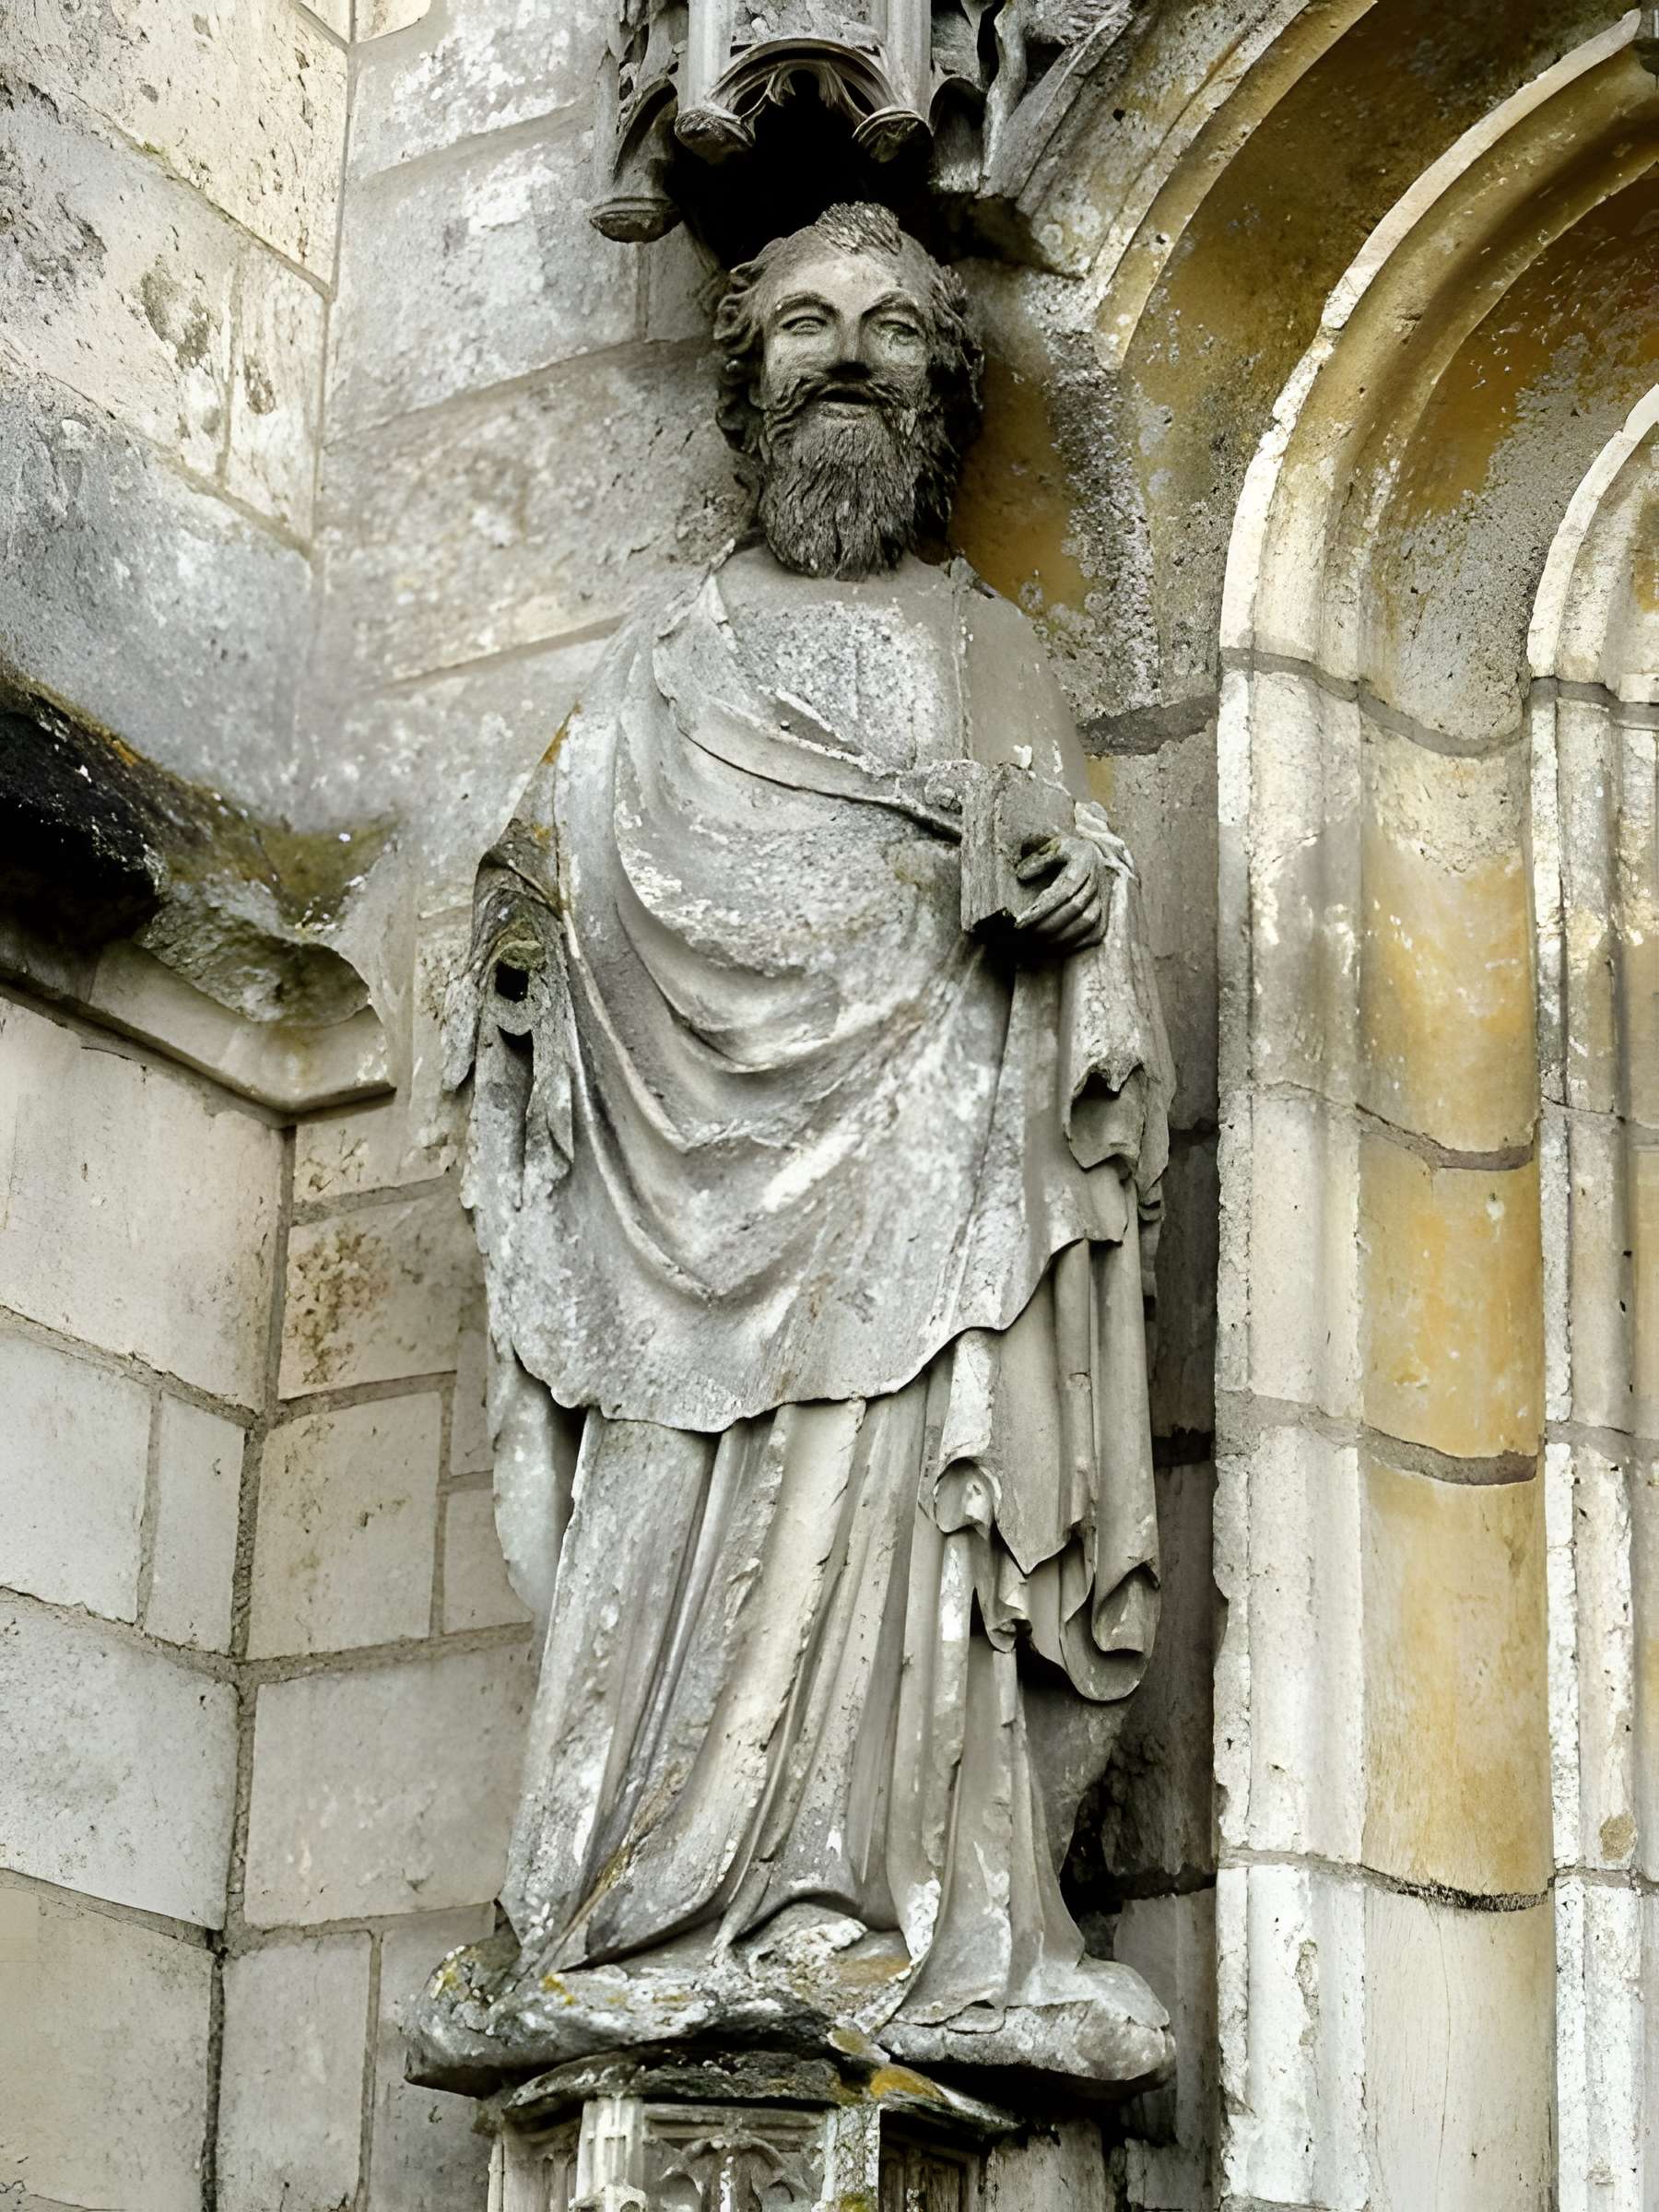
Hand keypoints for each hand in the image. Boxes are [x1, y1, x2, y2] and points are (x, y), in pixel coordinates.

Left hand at [1013, 833, 1108, 953]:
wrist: (1094, 855)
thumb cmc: (1067, 851)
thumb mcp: (1052, 846)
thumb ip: (1037, 859)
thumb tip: (1022, 875)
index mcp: (1084, 862)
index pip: (1062, 891)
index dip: (1041, 910)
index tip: (1019, 922)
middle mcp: (1097, 880)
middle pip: (1075, 909)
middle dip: (1047, 926)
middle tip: (1024, 936)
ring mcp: (1104, 898)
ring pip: (1086, 923)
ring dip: (1060, 937)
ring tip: (1035, 944)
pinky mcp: (1107, 913)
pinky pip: (1095, 933)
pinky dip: (1075, 943)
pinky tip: (1054, 948)